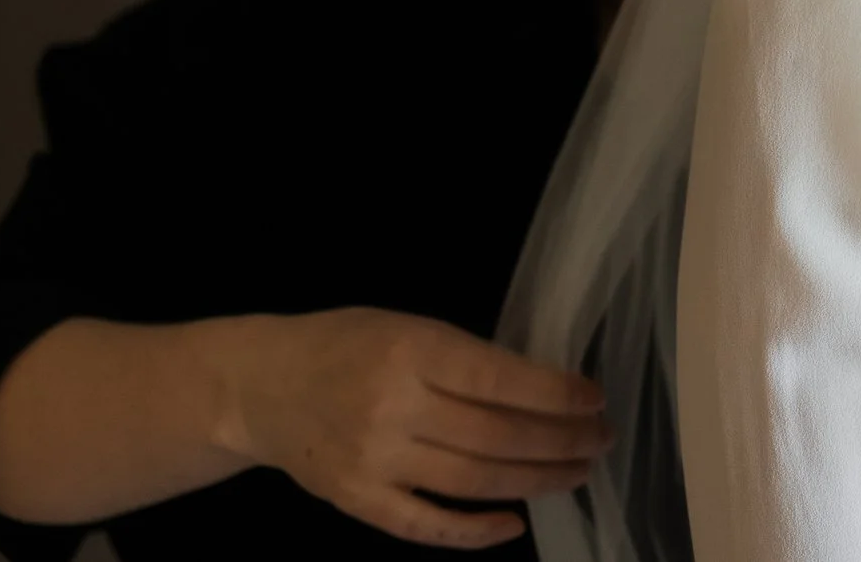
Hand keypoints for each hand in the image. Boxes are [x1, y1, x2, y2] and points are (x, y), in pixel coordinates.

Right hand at [218, 307, 610, 548]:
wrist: (261, 385)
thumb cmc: (346, 344)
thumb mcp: (407, 327)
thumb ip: (463, 359)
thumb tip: (544, 392)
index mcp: (409, 351)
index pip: (498, 380)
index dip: (556, 393)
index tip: (595, 399)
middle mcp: (391, 409)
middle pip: (495, 437)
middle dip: (560, 441)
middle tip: (600, 440)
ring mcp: (372, 462)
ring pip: (471, 483)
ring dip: (535, 482)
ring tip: (576, 473)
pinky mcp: (356, 501)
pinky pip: (425, 526)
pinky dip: (474, 533)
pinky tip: (513, 524)